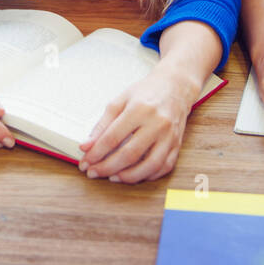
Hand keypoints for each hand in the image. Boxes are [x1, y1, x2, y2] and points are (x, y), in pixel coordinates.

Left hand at [78, 65, 198, 183]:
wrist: (175, 86)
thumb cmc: (147, 92)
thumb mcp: (120, 100)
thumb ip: (102, 124)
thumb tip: (87, 145)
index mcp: (139, 109)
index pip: (113, 137)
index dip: (96, 153)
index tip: (86, 161)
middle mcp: (157, 124)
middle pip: (130, 154)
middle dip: (107, 167)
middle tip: (93, 172)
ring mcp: (169, 136)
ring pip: (149, 165)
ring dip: (128, 177)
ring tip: (112, 177)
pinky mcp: (177, 145)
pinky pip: (164, 167)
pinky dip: (148, 175)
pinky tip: (134, 174)